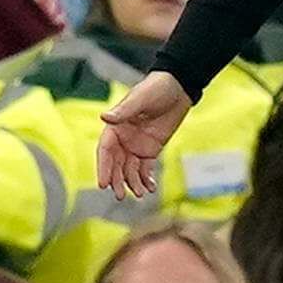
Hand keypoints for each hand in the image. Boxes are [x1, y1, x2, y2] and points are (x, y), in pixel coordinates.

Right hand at [96, 72, 188, 199]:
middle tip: (120, 195)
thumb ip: (123, 111)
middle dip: (117, 180)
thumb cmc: (156, 88)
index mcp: (115, 126)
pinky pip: (145, 168)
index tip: (103, 183)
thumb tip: (104, 117)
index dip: (104, 167)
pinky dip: (146, 179)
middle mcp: (123, 138)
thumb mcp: (140, 99)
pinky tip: (150, 188)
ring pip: (130, 169)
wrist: (178, 87)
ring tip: (140, 194)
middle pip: (116, 164)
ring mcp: (136, 145)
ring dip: (132, 183)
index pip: (106, 150)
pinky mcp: (151, 149)